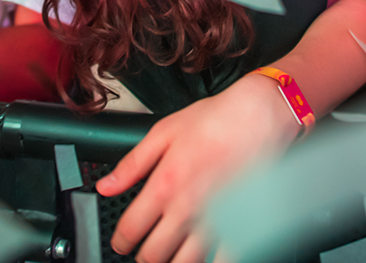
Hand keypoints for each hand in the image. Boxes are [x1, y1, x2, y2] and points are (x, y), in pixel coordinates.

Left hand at [97, 73, 300, 262]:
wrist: (259, 116)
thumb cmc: (216, 120)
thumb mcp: (163, 132)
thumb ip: (132, 164)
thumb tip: (105, 185)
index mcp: (164, 186)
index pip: (130, 229)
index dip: (120, 241)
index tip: (121, 242)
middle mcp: (187, 209)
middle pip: (154, 254)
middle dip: (144, 256)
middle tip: (145, 251)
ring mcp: (215, 221)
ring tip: (171, 256)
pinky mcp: (241, 225)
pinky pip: (224, 259)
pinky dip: (213, 262)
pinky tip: (208, 256)